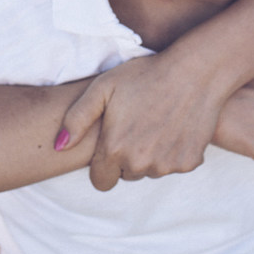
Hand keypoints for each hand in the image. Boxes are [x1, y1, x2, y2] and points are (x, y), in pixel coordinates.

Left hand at [55, 54, 228, 191]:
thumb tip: (58, 146)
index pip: (101, 182)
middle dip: (127, 157)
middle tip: (135, 125)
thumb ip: (76, 119)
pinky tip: (173, 126)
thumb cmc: (144, 75)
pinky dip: (172, 152)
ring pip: (150, 172)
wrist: (195, 71)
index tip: (111, 143)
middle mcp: (140, 164)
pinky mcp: (189, 162)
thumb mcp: (103, 88)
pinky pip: (173, 166)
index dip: (103, 164)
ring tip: (154, 122)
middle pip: (126, 175)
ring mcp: (167, 165)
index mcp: (115, 149)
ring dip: (149, 156)